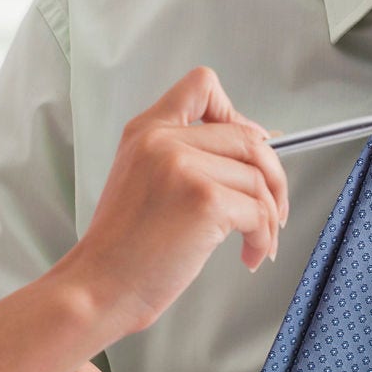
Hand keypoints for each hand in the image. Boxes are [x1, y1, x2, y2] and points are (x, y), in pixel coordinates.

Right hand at [55, 67, 289, 337]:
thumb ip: (187, 156)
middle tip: (272, 208)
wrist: (98, 287)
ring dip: (269, 216)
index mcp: (146, 130)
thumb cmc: (122, 248)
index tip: (247, 148)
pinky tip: (251, 254)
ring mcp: (184, 168)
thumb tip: (259, 144)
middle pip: (247, 136)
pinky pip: (258, 212)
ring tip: (259, 242)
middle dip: (273, 175)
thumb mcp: (142, 179)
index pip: (202, 85)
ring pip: (257, 178)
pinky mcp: (205, 201)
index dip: (236, 112)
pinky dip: (263, 238)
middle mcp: (164, 140)